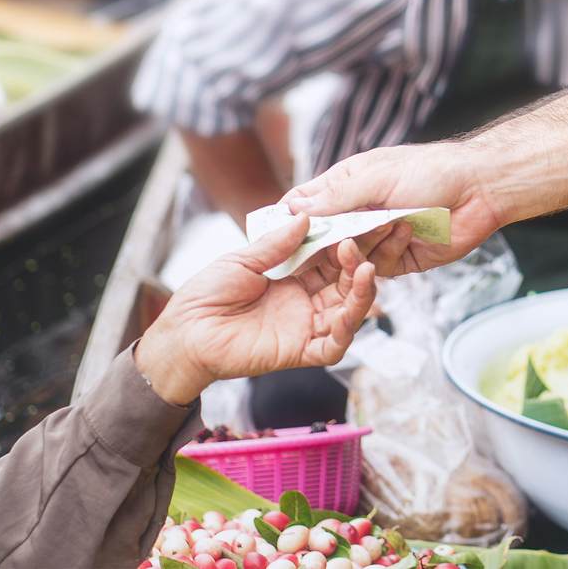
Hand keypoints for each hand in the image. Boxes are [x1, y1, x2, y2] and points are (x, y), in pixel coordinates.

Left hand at [134, 214, 382, 404]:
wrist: (185, 333)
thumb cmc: (207, 295)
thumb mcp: (243, 260)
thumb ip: (277, 243)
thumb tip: (307, 217)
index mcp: (295, 275)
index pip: (333, 255)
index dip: (352, 239)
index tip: (369, 218)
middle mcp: (306, 299)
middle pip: (348, 280)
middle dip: (368, 259)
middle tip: (382, 237)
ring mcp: (305, 326)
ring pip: (348, 310)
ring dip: (362, 290)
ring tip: (368, 268)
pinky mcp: (300, 351)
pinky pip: (334, 345)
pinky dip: (348, 328)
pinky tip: (355, 307)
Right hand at [284, 140, 503, 275]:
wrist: (481, 188)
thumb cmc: (432, 170)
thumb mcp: (378, 177)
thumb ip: (337, 197)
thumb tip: (294, 209)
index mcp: (349, 185)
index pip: (307, 203)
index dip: (290, 218)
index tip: (274, 234)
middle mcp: (360, 212)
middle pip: (323, 237)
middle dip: (320, 244)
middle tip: (315, 251)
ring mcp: (378, 237)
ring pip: (348, 257)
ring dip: (360, 247)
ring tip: (378, 231)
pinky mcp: (399, 259)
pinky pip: (378, 268)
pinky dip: (387, 254)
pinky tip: (406, 232)